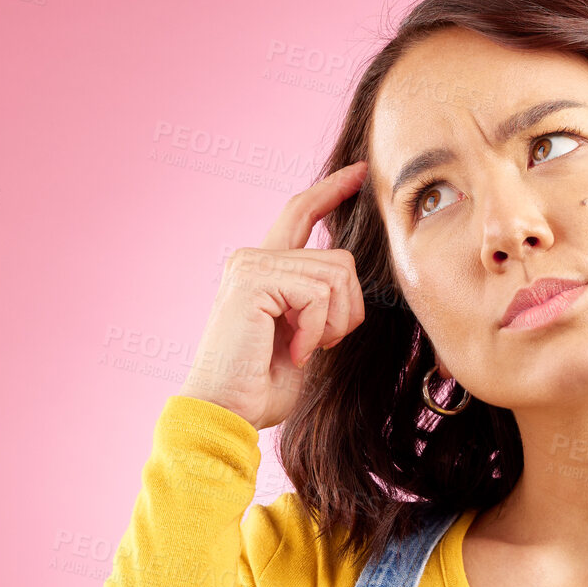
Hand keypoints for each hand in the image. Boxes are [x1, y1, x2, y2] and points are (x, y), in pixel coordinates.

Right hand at [178, 159, 368, 429]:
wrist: (226, 413)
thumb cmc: (261, 389)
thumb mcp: (305, 341)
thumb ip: (321, 306)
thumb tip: (352, 283)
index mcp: (265, 270)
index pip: (301, 214)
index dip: (332, 190)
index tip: (361, 173)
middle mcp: (254, 258)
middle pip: (341, 260)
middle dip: (347, 311)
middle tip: (318, 345)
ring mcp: (251, 265)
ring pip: (336, 275)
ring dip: (331, 325)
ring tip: (302, 350)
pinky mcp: (253, 279)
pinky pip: (318, 294)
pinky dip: (316, 331)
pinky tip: (292, 352)